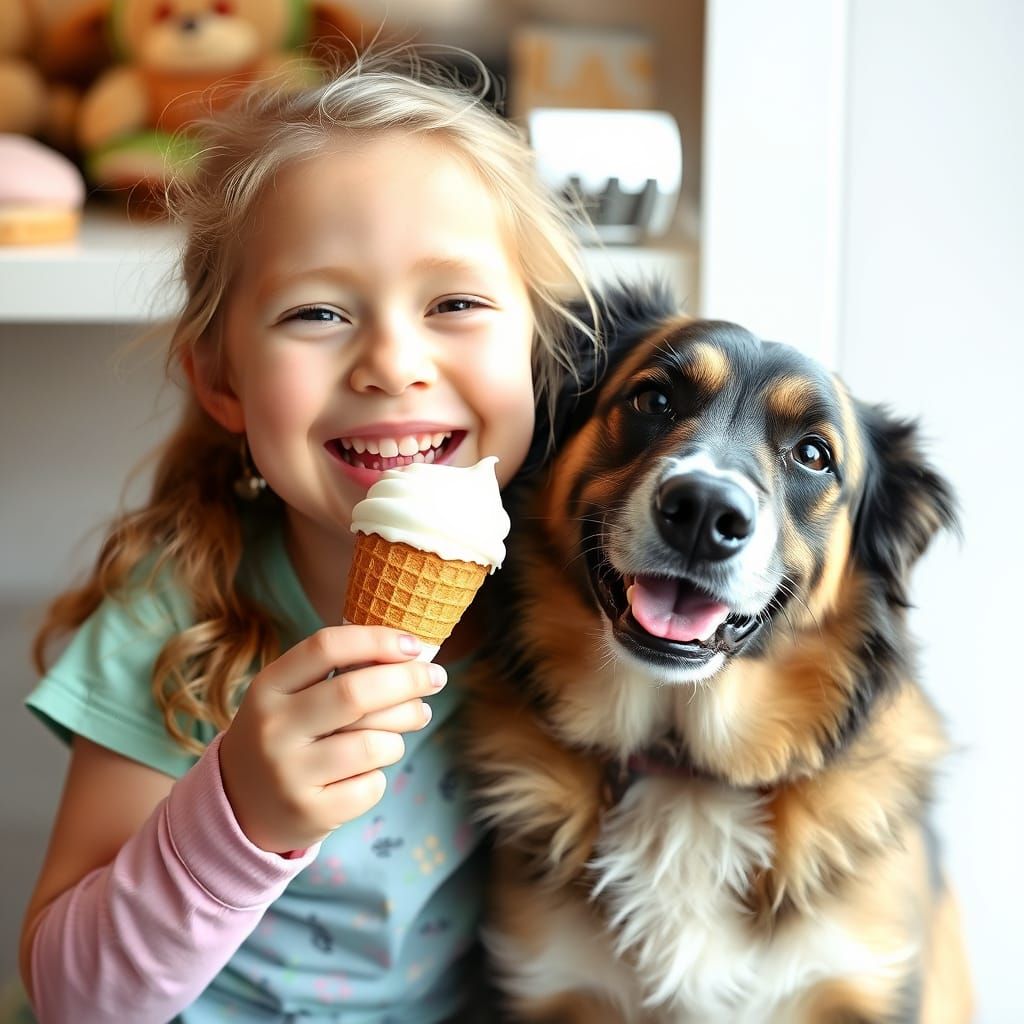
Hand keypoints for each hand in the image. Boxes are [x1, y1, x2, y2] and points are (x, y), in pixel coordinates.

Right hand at [219, 626, 444, 853]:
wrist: (238, 807)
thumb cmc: (285, 736)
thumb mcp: (289, 697)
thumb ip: (339, 674)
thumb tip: (413, 656)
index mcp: (268, 687)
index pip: (326, 647)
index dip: (377, 640)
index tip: (413, 644)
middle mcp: (274, 728)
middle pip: (356, 693)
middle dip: (408, 681)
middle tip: (436, 678)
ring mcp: (289, 773)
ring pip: (373, 743)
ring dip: (399, 734)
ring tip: (396, 734)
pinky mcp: (310, 812)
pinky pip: (371, 785)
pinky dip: (379, 776)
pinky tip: (365, 773)